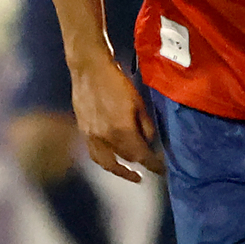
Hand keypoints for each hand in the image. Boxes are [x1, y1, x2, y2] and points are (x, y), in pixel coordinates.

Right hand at [71, 55, 164, 182]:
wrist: (89, 69)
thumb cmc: (116, 81)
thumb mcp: (138, 101)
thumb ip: (145, 125)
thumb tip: (149, 141)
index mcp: (122, 131)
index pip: (141, 156)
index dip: (153, 164)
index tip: (161, 169)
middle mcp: (106, 139)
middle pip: (125, 158)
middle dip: (140, 162)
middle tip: (150, 164)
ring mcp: (91, 137)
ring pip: (107, 162)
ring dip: (119, 170)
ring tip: (130, 174)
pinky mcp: (83, 132)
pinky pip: (94, 154)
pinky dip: (104, 161)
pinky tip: (111, 159)